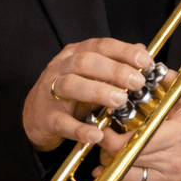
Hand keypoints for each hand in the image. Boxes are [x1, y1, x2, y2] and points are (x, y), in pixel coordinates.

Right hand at [23, 38, 152, 150]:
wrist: (35, 117)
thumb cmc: (71, 95)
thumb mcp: (94, 76)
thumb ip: (117, 64)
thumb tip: (143, 52)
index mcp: (75, 55)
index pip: (100, 46)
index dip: (123, 51)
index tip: (145, 60)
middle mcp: (61, 68)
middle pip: (85, 62)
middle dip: (114, 70)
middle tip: (137, 82)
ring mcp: (50, 92)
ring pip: (70, 85)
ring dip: (97, 91)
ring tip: (121, 101)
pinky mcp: (45, 118)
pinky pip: (61, 122)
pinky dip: (78, 129)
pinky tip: (96, 134)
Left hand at [92, 73, 180, 180]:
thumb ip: (176, 84)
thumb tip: (154, 69)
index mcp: (177, 136)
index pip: (137, 139)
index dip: (115, 135)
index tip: (106, 127)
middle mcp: (170, 161)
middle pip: (127, 158)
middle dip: (108, 147)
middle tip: (101, 137)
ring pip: (125, 178)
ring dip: (108, 166)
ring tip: (103, 153)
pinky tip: (102, 177)